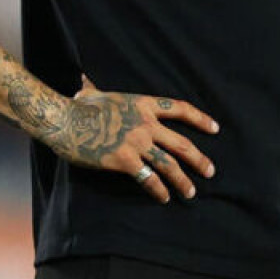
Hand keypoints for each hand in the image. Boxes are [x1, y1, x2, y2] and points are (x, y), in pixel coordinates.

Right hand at [48, 76, 218, 203]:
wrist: (64, 120)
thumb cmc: (77, 106)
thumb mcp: (92, 93)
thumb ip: (95, 89)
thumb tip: (84, 80)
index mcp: (143, 104)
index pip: (180, 110)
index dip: (200, 119)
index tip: (215, 128)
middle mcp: (146, 124)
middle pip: (182, 143)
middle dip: (199, 159)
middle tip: (210, 171)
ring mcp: (137, 143)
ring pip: (169, 165)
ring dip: (183, 180)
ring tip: (191, 192)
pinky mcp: (124, 161)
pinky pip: (148, 179)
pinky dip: (158, 190)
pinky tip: (163, 198)